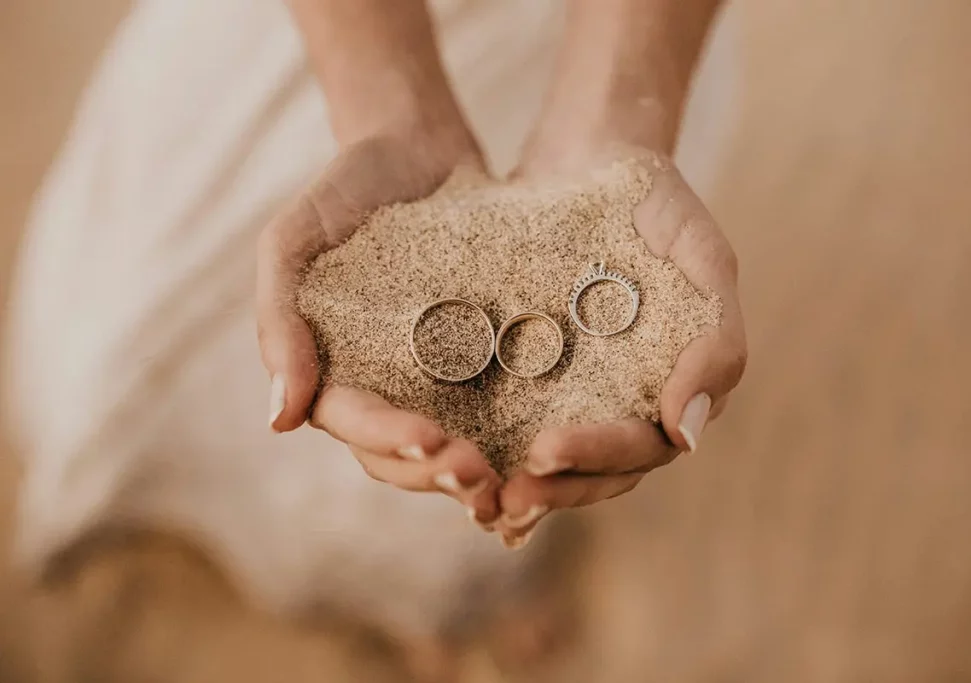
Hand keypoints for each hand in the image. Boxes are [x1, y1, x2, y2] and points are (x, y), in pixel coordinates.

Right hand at [256, 126, 503, 526]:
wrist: (414, 146)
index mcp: (331, 370)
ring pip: (449, 447)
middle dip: (437, 474)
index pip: (354, 422)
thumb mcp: (293, 241)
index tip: (430, 442)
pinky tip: (546, 453)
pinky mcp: (482, 360)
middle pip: (402, 455)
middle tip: (481, 481)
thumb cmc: (343, 188)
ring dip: (475, 474)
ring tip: (513, 485)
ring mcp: (433, 378)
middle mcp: (383, 386)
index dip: (389, 440)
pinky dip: (514, 437)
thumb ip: (279, 322)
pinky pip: (495, 409)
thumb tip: (280, 422)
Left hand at [496, 149, 746, 547]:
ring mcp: (576, 390)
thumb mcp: (701, 255)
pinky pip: (506, 421)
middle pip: (595, 473)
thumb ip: (715, 341)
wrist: (590, 153)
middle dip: (551, 490)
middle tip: (503, 501)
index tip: (547, 451)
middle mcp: (625, 400)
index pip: (643, 446)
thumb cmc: (657, 201)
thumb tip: (687, 436)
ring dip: (516, 485)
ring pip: (550, 462)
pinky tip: (444, 462)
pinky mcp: (526, 372)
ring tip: (472, 498)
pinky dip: (485, 449)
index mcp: (673, 386)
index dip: (598, 456)